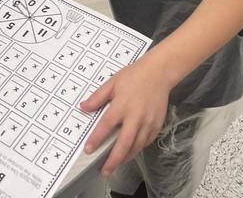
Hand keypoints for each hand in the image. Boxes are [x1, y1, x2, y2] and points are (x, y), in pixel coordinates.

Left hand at [80, 52, 171, 176]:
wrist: (158, 73)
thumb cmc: (135, 76)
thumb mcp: (112, 82)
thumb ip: (97, 97)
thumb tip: (83, 107)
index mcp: (122, 104)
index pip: (106, 125)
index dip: (96, 139)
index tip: (88, 149)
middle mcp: (136, 116)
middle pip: (124, 143)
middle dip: (113, 160)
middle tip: (104, 170)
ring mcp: (148, 122)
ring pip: (136, 146)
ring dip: (125, 158)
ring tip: (115, 164)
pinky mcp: (157, 125)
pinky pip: (146, 142)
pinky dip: (137, 149)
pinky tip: (130, 152)